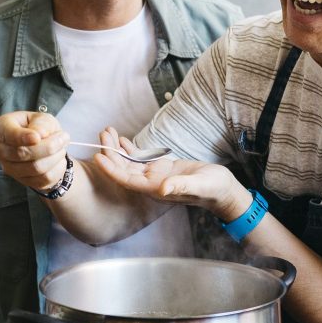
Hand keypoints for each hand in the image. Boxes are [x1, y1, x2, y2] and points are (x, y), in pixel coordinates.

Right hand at [0, 111, 70, 191]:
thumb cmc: (40, 128)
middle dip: (49, 146)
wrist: (44, 146)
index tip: (37, 137)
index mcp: (1, 128)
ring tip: (61, 147)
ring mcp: (9, 168)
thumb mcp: (42, 118)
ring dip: (55, 157)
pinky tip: (58, 159)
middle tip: (64, 137)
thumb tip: (39, 135)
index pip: (9, 135)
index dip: (22, 138)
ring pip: (36, 168)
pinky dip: (57, 168)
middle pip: (23, 153)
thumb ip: (41, 124)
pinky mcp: (22, 181)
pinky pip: (43, 179)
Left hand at [91, 128, 249, 218]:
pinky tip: (121, 140)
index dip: (111, 169)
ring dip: (117, 149)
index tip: (98, 157)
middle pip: (123, 169)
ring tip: (108, 132)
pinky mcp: (161, 169)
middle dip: (111, 153)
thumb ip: (181, 186)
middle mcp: (151, 184)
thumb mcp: (199, 184)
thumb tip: (163, 189)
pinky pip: (140, 160)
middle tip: (103, 134)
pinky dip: (130, 150)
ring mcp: (155, 176)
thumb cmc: (213, 188)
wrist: (222, 190)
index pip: (126, 180)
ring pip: (129, 163)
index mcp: (156, 189)